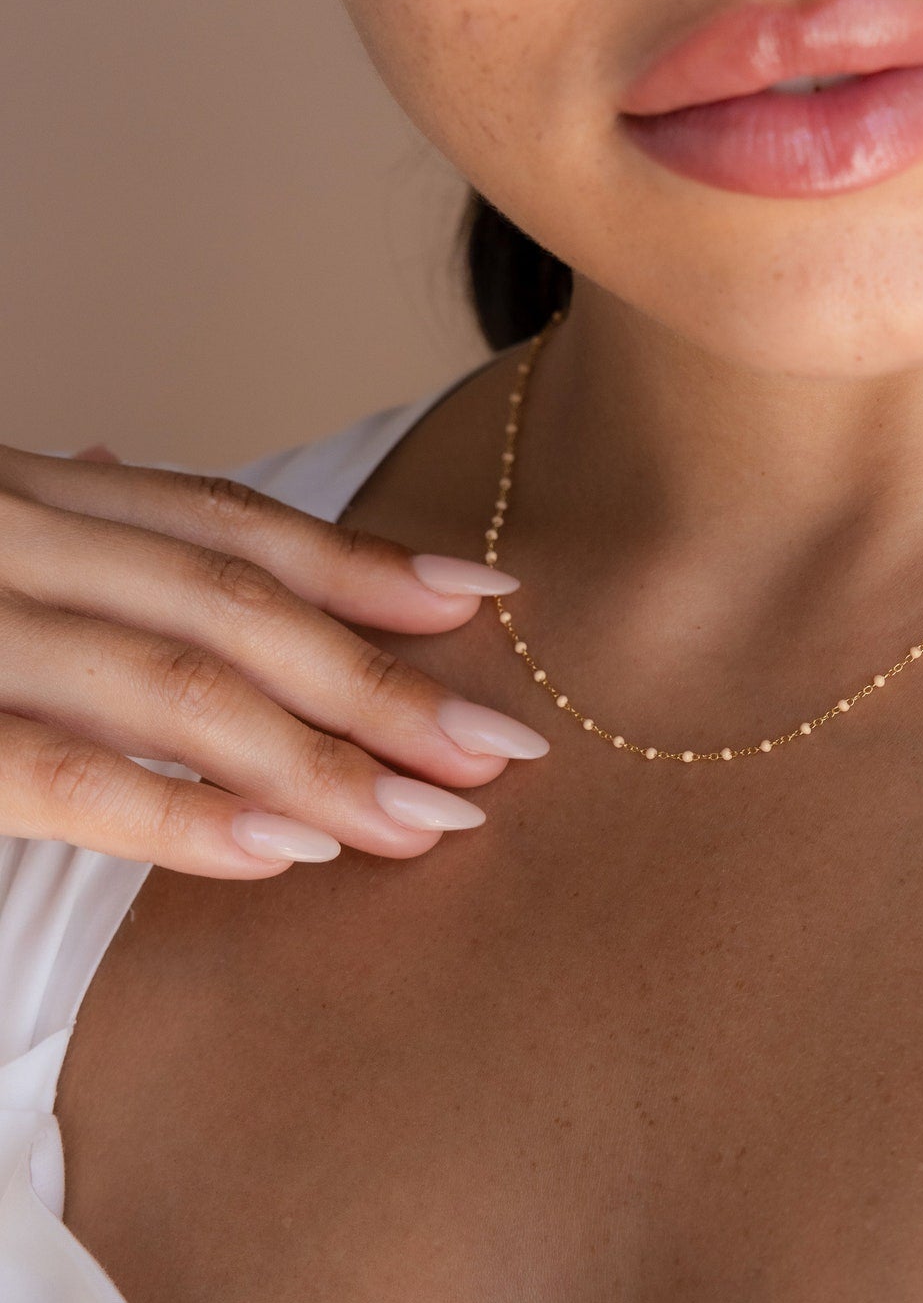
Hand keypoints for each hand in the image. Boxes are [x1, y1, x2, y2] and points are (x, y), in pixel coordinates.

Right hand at [0, 441, 548, 877]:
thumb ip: (55, 528)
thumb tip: (109, 452)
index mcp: (37, 497)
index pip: (230, 524)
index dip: (365, 564)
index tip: (487, 598)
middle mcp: (15, 542)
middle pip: (239, 607)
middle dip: (378, 684)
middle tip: (494, 748)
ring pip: (182, 687)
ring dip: (322, 760)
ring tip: (424, 819)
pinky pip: (69, 777)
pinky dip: (185, 816)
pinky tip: (291, 850)